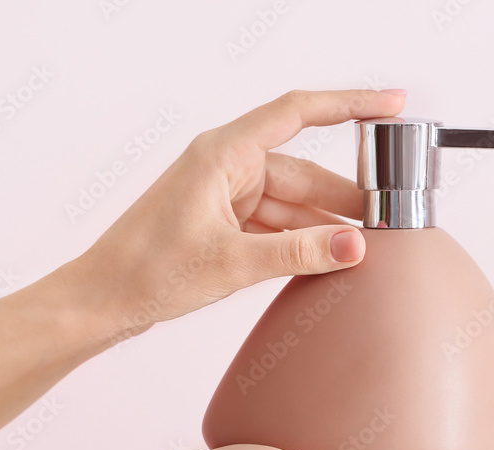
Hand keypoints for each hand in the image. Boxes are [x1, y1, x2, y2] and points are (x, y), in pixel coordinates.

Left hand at [69, 89, 406, 340]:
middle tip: (388, 217)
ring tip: (364, 246)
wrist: (103, 300)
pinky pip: (276, 223)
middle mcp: (227, 166)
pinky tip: (327, 257)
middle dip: (345, 194)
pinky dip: (301, 239)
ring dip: (324, 223)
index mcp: (223, 153)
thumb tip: (354, 246)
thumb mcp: (232, 262)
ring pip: (292, 201)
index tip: (390, 105)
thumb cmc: (148, 270)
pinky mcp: (224, 221)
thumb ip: (299, 253)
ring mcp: (226, 194)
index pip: (299, 113)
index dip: (350, 105)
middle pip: (303, 170)